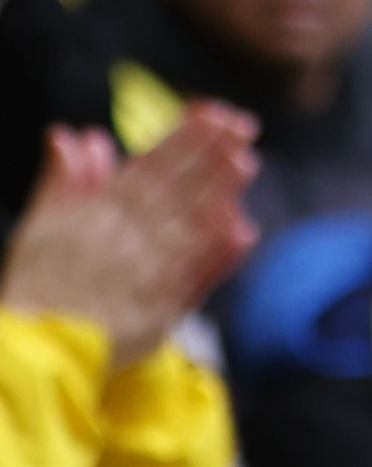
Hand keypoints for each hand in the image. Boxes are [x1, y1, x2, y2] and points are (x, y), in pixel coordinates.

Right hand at [2, 107, 260, 362]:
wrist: (30, 353)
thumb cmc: (34, 288)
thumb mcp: (39, 227)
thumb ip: (62, 180)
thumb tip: (75, 134)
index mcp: (97, 216)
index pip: (148, 168)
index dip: (183, 138)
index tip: (214, 112)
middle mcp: (124, 238)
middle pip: (173, 189)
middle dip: (209, 156)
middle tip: (244, 127)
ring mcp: (143, 273)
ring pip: (186, 225)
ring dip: (218, 194)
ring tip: (246, 164)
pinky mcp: (157, 310)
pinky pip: (192, 276)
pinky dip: (217, 254)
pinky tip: (243, 231)